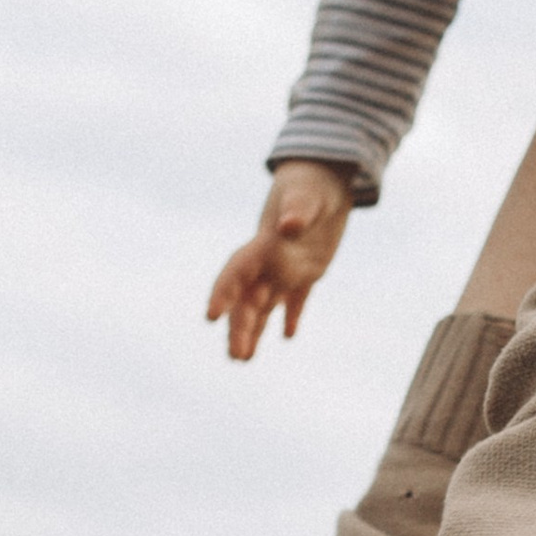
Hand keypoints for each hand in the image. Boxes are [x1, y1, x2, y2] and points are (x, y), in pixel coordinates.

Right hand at [208, 161, 352, 362]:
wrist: (325, 176)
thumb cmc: (312, 183)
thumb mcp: (306, 195)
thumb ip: (297, 211)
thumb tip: (289, 227)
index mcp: (264, 243)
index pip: (237, 271)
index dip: (223, 292)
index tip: (210, 317)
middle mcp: (270, 260)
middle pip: (248, 299)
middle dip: (240, 327)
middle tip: (236, 357)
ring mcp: (287, 267)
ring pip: (265, 304)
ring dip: (254, 330)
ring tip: (243, 359)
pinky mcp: (308, 271)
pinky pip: (297, 299)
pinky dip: (292, 315)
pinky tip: (288, 337)